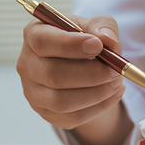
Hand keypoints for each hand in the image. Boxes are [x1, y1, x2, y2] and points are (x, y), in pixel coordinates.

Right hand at [17, 14, 132, 144]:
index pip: (42, 42)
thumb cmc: (86, 41)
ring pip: (62, 101)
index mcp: (34, 35)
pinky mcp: (46, 113)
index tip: (98, 46)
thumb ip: (103, 27)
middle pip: (53, 75)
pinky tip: (113, 94)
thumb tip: (107, 40)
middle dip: (91, 75)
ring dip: (96, 94)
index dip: (70, 45)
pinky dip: (99, 108)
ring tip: (117, 82)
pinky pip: (72, 118)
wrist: (83, 67)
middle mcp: (27, 64)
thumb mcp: (96, 26)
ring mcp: (33, 92)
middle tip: (116, 71)